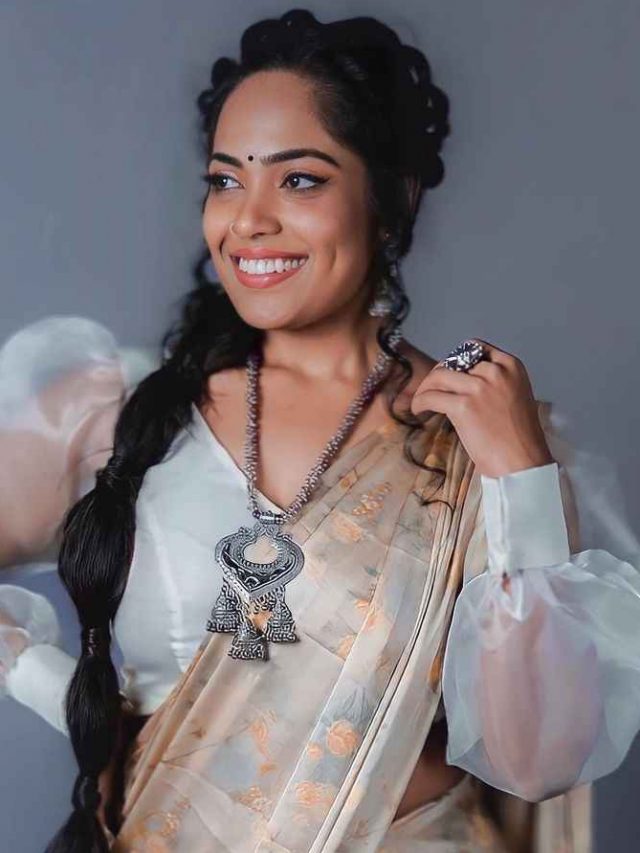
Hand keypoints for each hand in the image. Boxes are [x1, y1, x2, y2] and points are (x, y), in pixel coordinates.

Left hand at [410, 339, 554, 477]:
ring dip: (424, 388)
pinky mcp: (463, 406)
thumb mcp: (515, 397)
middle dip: (438, 375)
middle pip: (453, 362)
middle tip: (431, 389)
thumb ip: (494, 384)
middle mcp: (495, 372)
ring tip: (420, 401)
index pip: (475, 348)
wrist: (524, 463)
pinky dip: (419, 402)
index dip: (456, 360)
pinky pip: (431, 397)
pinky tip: (418, 410)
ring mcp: (479, 387)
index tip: (448, 374)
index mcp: (511, 366)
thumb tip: (462, 383)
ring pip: (438, 376)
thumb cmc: (520, 439)